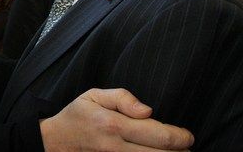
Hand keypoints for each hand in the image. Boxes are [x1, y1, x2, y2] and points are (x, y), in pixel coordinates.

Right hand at [40, 88, 193, 151]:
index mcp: (114, 125)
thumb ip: (123, 98)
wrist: (54, 142)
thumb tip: (148, 110)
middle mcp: (116, 148)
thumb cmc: (77, 116)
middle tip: (185, 146)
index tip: (187, 136)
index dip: (181, 137)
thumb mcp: (94, 95)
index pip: (160, 136)